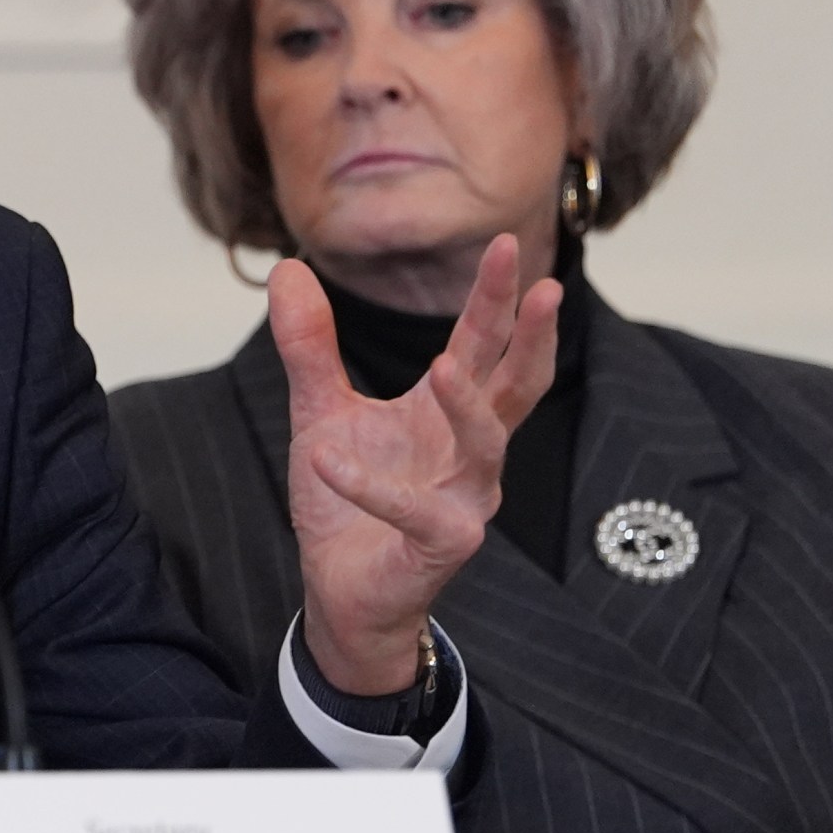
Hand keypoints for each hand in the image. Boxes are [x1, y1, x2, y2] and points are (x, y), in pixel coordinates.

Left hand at [272, 235, 559, 695]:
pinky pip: (415, 511)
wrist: (339, 589)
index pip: (482, 344)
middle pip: (516, 384)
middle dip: (530, 335)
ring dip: (468, 404)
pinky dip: (369, 486)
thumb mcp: (319, 412)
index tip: (503, 243)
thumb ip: (309, 347)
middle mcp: (471, 450)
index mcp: (448, 412)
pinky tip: (325, 460)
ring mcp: (466, 497)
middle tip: (544, 287)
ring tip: (443, 365)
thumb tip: (287, 269)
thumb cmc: (345, 501)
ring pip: (486, 445)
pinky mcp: (443, 543)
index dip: (496, 297)